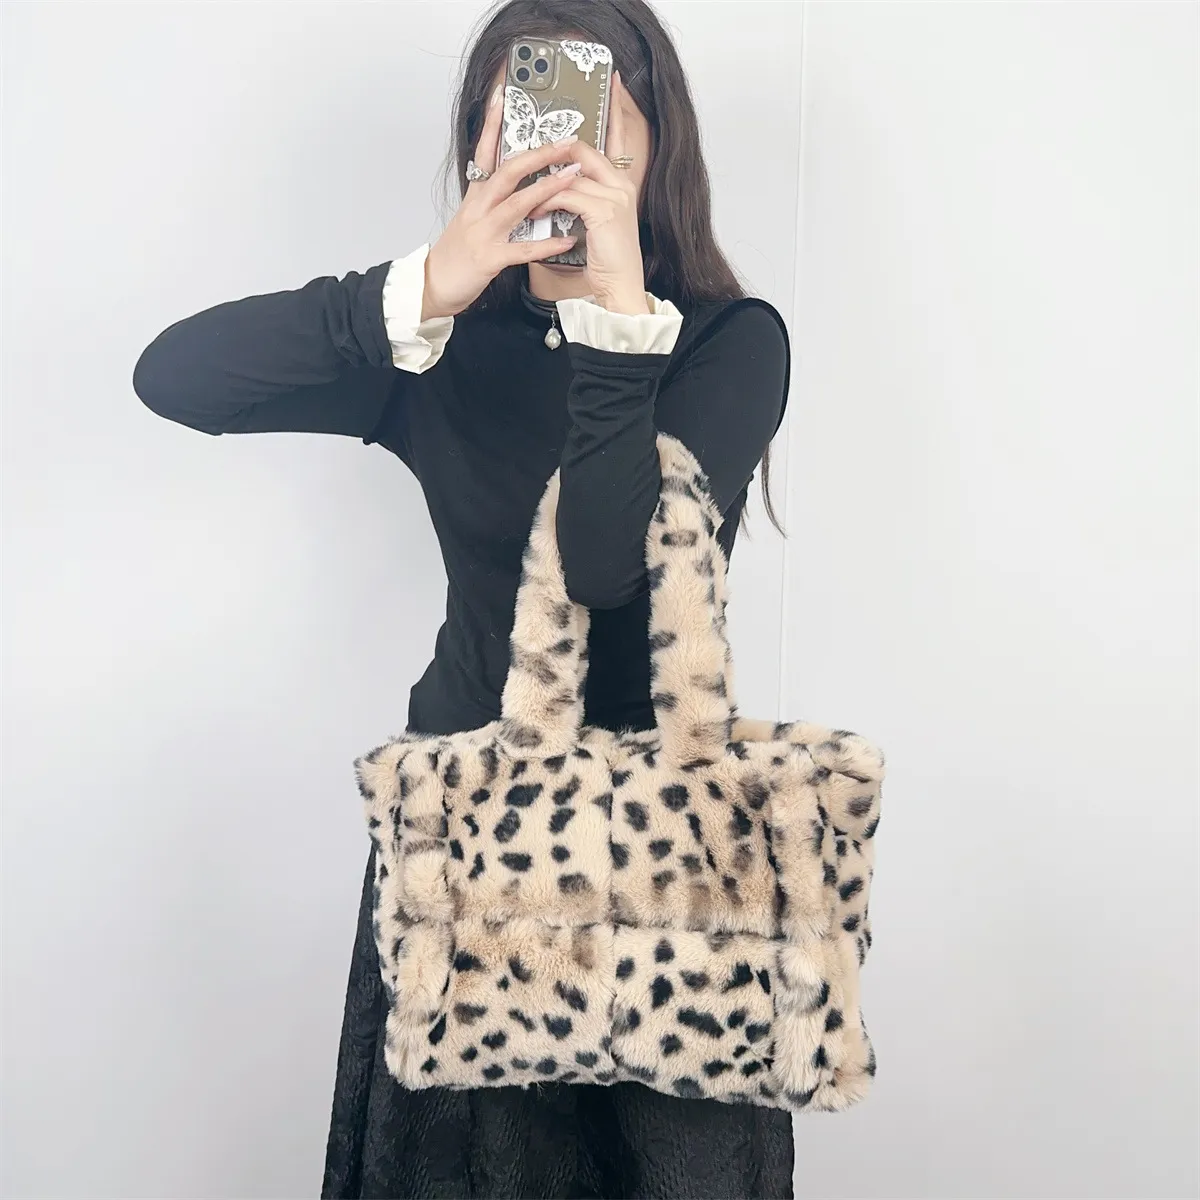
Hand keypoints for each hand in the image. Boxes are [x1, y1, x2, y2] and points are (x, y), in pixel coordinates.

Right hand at [421, 89, 582, 320]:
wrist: (434, 286)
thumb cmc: (456, 255)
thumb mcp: (471, 219)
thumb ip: (491, 200)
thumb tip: (514, 183)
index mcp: (475, 197)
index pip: (484, 153)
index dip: (493, 124)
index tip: (504, 96)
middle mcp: (479, 208)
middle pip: (508, 172)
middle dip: (538, 154)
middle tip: (565, 141)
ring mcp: (484, 232)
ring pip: (518, 204)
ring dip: (547, 188)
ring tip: (573, 177)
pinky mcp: (490, 258)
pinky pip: (523, 250)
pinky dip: (546, 245)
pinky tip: (565, 240)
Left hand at [525, 71, 648, 315]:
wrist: (620, 288)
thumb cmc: (608, 260)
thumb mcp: (597, 221)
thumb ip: (585, 197)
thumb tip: (562, 181)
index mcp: (622, 184)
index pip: (618, 139)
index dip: (614, 111)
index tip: (614, 84)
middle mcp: (622, 184)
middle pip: (587, 149)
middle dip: (558, 148)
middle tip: (533, 147)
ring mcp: (616, 196)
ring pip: (572, 172)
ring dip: (544, 182)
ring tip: (527, 192)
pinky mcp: (605, 212)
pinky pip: (567, 194)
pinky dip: (547, 201)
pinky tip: (535, 211)